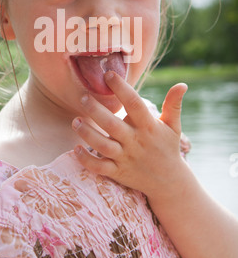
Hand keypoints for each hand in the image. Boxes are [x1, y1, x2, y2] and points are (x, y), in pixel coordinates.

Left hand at [72, 70, 187, 200]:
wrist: (169, 183)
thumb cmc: (168, 148)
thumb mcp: (173, 126)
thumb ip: (173, 104)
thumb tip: (182, 84)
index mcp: (148, 127)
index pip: (134, 104)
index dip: (121, 88)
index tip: (108, 74)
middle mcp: (135, 142)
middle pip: (112, 124)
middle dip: (96, 110)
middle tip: (83, 97)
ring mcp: (125, 158)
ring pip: (102, 146)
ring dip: (87, 133)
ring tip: (75, 120)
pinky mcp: (118, 173)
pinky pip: (99, 167)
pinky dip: (86, 160)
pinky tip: (76, 149)